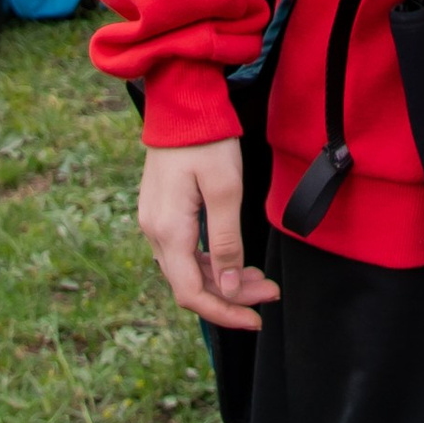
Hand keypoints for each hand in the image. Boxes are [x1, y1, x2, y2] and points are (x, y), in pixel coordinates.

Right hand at [137, 139, 280, 332]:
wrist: (183, 103)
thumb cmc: (207, 140)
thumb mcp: (226, 191)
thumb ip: (226, 243)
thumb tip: (226, 289)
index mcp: (168, 230)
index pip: (192, 293)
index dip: (224, 313)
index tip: (255, 319)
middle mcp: (154, 232)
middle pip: (190, 285)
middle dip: (231, 296)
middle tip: (269, 292)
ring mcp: (154, 221)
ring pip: (188, 269)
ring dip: (223, 280)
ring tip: (258, 278)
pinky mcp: (161, 211)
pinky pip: (184, 251)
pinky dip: (210, 261)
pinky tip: (234, 259)